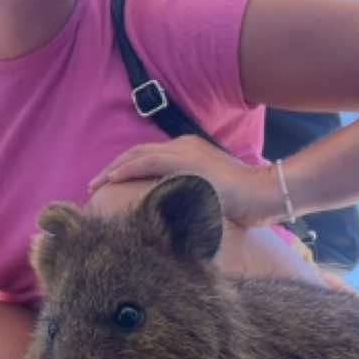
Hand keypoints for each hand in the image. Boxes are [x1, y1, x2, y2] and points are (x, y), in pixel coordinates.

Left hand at [87, 136, 273, 227]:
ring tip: (95, 184)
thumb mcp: (209, 196)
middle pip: (138, 153)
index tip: (108, 185)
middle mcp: (183, 146)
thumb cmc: (244, 202)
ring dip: (113, 169)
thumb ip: (189, 196)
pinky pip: (145, 161)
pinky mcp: (184, 160)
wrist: (265, 193)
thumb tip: (171, 212)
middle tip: (94, 184)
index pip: (149, 158)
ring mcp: (183, 151)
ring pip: (137, 155)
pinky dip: (125, 169)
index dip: (126, 169)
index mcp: (189, 153)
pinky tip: (110, 179)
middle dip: (114, 168)